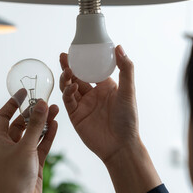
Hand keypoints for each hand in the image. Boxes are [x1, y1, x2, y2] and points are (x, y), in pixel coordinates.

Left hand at [0, 89, 58, 192]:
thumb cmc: (14, 177)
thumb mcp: (25, 147)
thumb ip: (35, 126)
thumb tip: (41, 104)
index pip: (3, 115)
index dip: (12, 103)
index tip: (23, 92)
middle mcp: (9, 145)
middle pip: (21, 123)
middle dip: (33, 112)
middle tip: (45, 102)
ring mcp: (22, 154)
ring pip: (33, 133)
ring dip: (43, 122)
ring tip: (55, 110)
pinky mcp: (33, 162)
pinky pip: (41, 144)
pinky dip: (48, 135)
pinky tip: (55, 125)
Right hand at [60, 46, 161, 192]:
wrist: (120, 145)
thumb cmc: (127, 119)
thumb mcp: (128, 91)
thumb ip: (125, 69)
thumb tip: (119, 47)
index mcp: (105, 86)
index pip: (91, 69)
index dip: (83, 60)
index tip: (77, 50)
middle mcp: (93, 94)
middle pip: (77, 76)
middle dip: (69, 66)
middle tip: (63, 56)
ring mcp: (83, 104)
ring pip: (69, 87)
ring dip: (66, 78)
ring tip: (66, 70)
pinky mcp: (75, 115)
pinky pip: (68, 100)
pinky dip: (67, 92)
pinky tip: (71, 86)